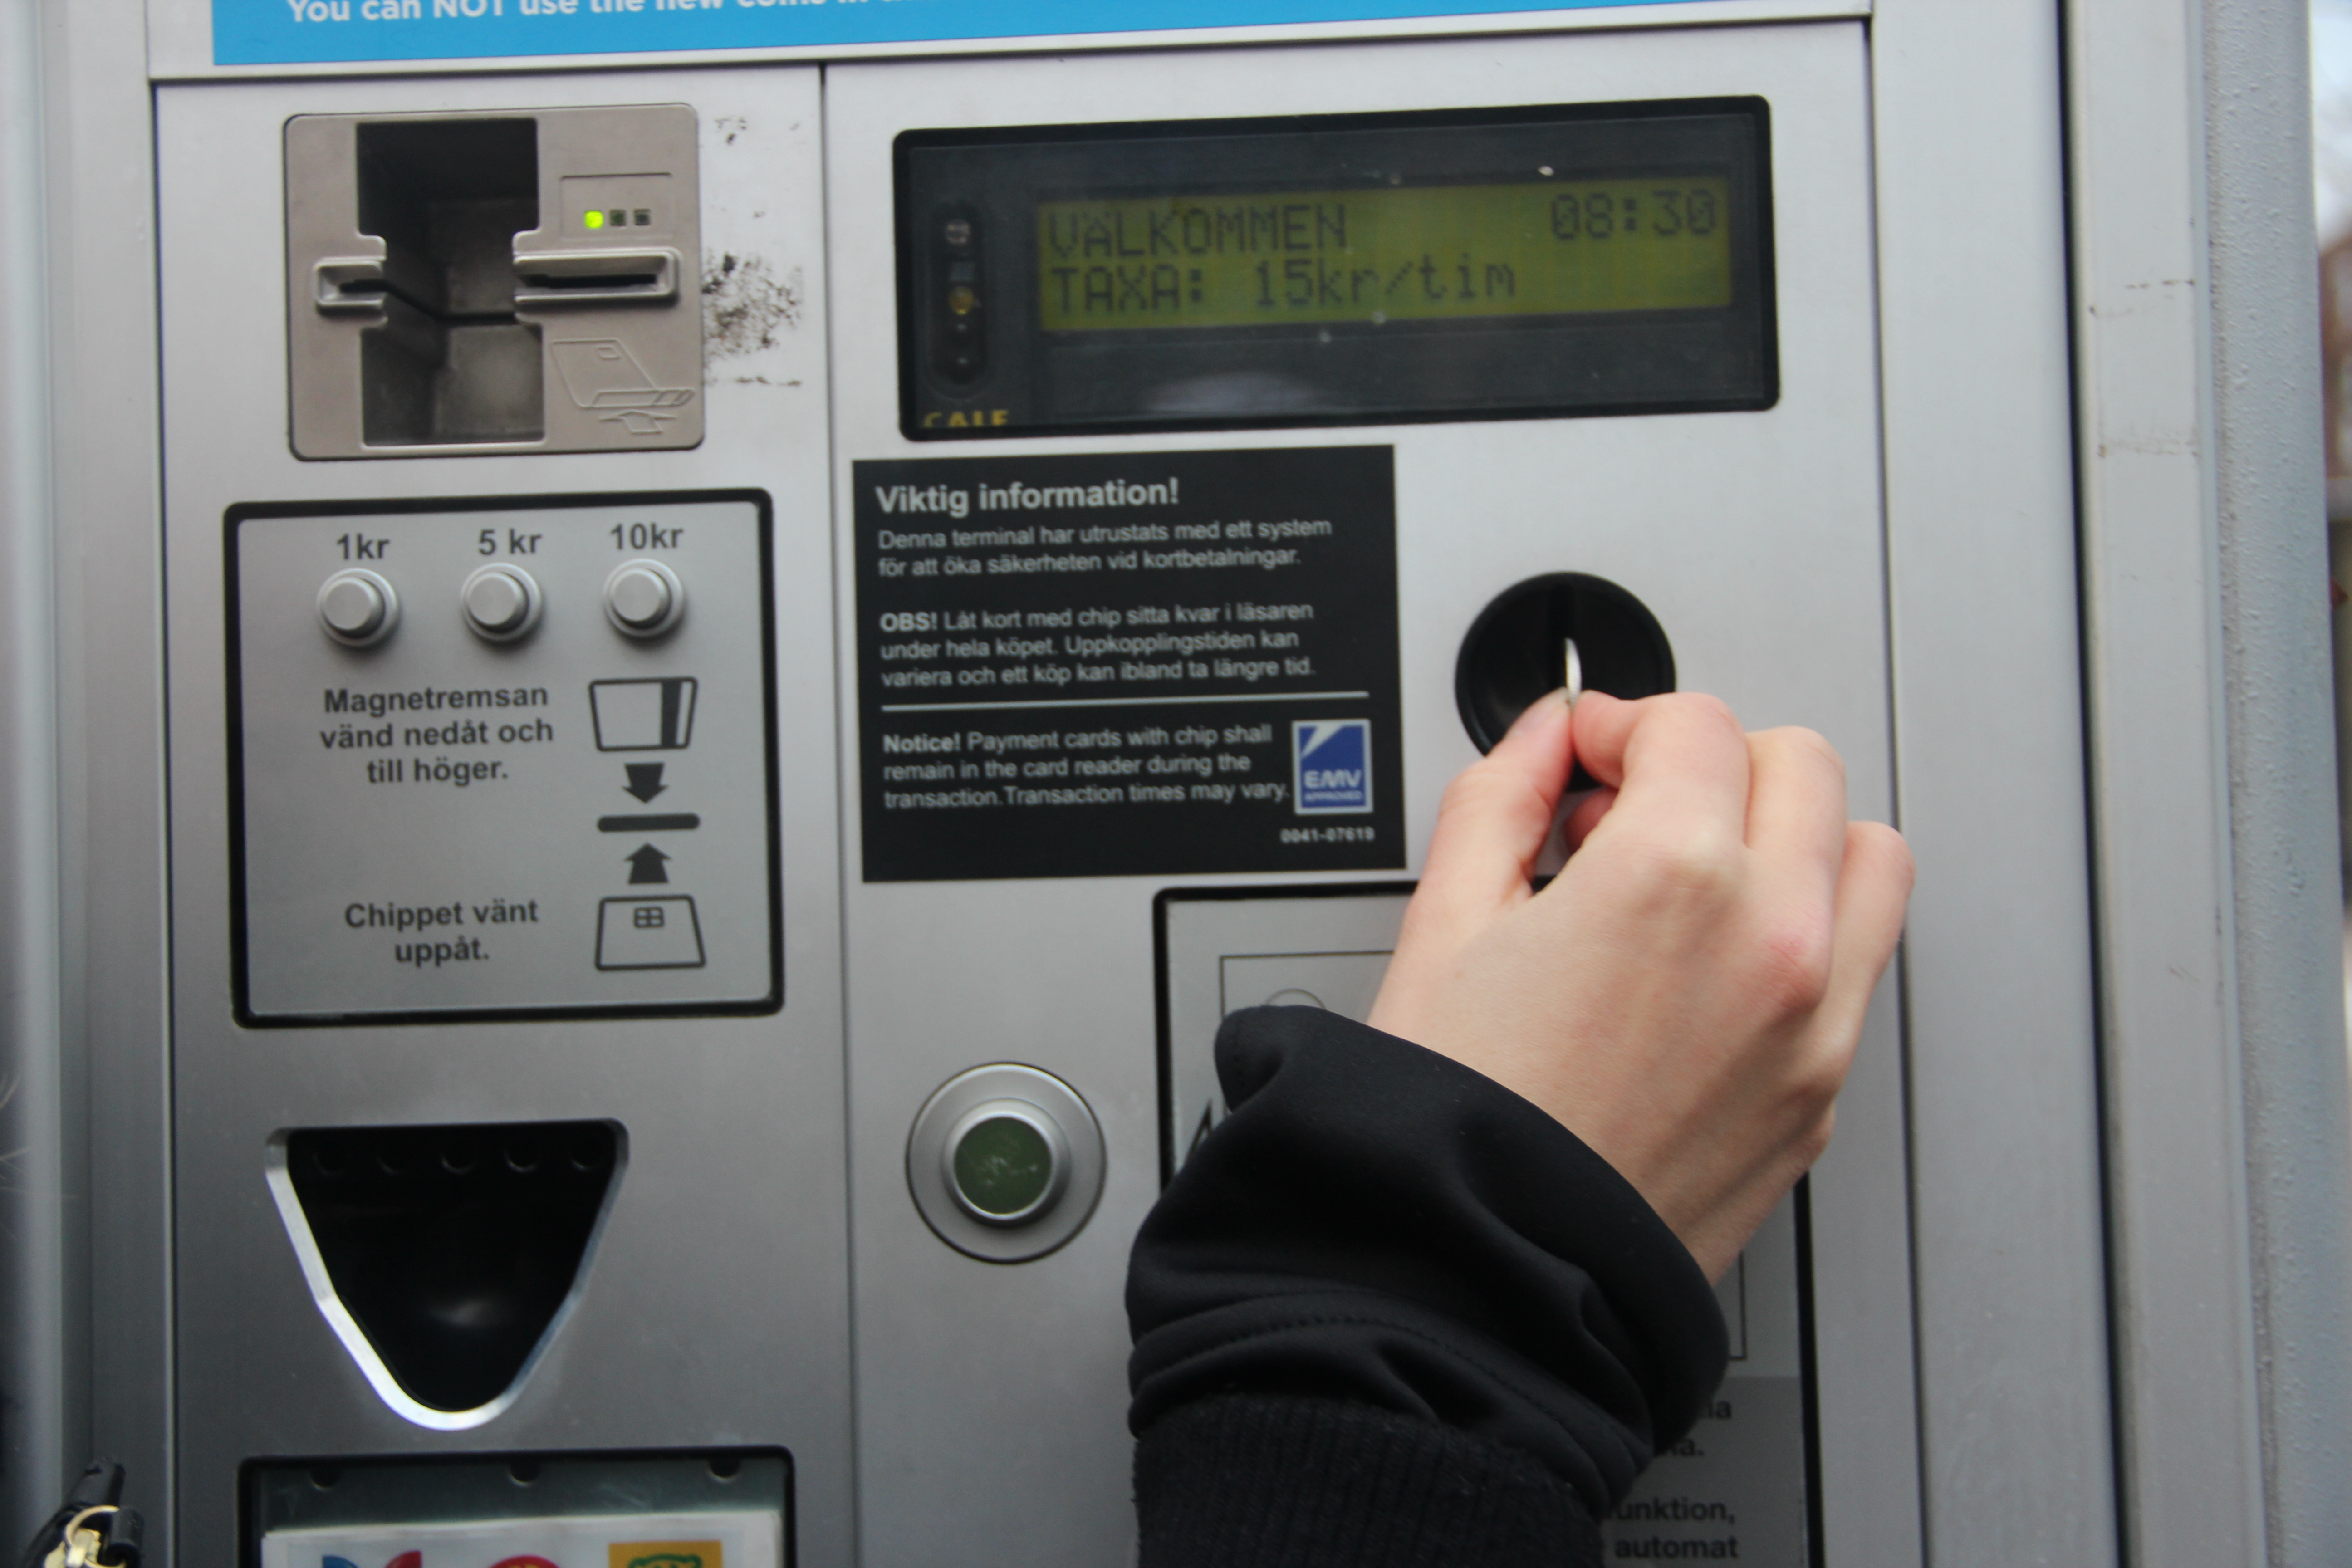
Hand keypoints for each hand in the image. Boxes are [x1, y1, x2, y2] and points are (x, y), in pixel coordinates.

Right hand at [1366, 690, 1912, 1279]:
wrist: (1488, 1272)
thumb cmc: (1456, 1120)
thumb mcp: (1443, 920)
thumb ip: (1500, 795)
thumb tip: (1543, 739)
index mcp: (1674, 877)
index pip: (1692, 723)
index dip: (1619, 722)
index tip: (1583, 755)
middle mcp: (1771, 940)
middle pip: (1800, 766)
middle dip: (1713, 761)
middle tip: (1636, 803)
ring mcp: (1814, 1023)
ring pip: (1867, 857)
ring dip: (1791, 835)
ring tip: (1700, 872)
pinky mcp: (1820, 1094)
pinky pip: (1860, 966)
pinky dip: (1806, 934)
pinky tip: (1713, 962)